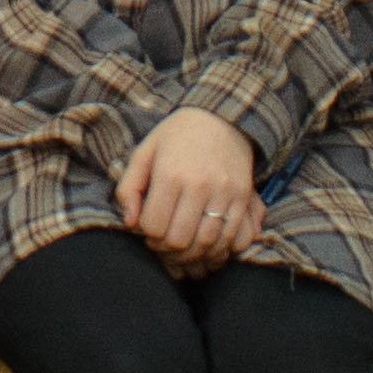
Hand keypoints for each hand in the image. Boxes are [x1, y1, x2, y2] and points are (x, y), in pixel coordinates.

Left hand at [117, 107, 264, 273]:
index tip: (147, 229)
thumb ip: (129, 187)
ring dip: (191, 254)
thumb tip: (130, 223)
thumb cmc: (177, 137)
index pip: (154, 225)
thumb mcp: (144, 152)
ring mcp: (225, 193)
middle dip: (166, 249)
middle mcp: (200, 185)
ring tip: (182, 248)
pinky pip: (233, 237)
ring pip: (207, 244)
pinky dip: (218, 250)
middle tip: (162, 243)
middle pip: (180, 240)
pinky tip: (206, 245)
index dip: (146, 235)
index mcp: (171, 174)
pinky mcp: (243, 197)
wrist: (223, 118)